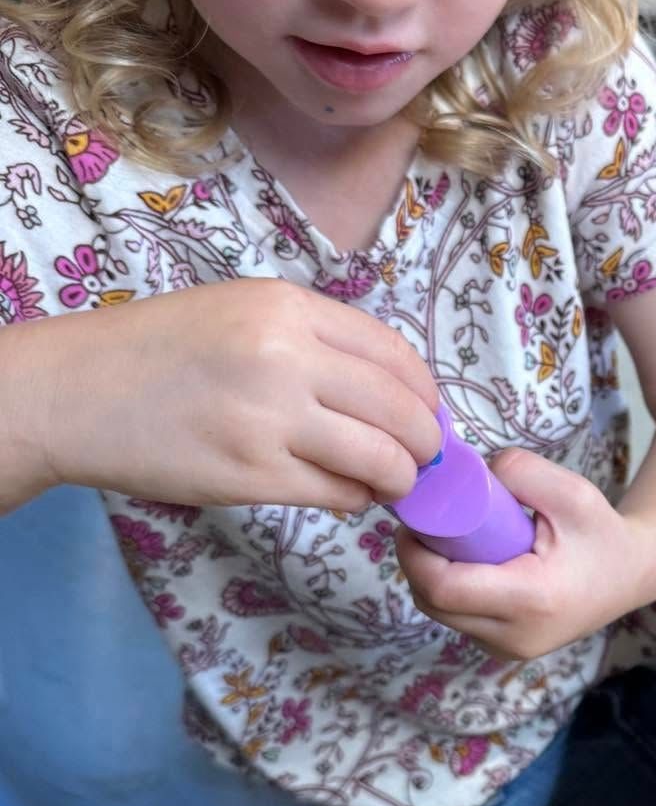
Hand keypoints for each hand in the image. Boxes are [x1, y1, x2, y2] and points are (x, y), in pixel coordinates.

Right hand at [40, 278, 441, 508]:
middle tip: (419, 459)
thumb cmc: (161, 352)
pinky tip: (344, 492)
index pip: (395, 355)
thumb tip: (396, 397)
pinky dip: (355, 498)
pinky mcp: (251, 474)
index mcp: (287, 308)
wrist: (77, 392)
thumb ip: (315, 343)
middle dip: (424, 443)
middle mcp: (285, 356)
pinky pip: (337, 492)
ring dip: (398, 479)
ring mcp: (270, 418)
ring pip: (380, 458)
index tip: (427, 415)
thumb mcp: (241, 312)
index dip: (425, 393)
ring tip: (388, 483)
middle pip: (401, 410)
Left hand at [395, 448, 655, 660]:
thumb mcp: (571, 490)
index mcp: (532, 599)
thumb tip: (466, 470)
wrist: (630, 575)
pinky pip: (456, 618)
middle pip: (432, 602)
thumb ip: (520, 471)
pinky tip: (466, 562)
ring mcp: (509, 649)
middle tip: (426, 522)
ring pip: (439, 613)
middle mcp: (516, 635)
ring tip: (448, 539)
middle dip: (417, 560)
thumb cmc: (602, 532)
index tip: (415, 518)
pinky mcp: (504, 649)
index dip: (415, 552)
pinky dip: (449, 589)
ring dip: (430, 575)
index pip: (443, 587)